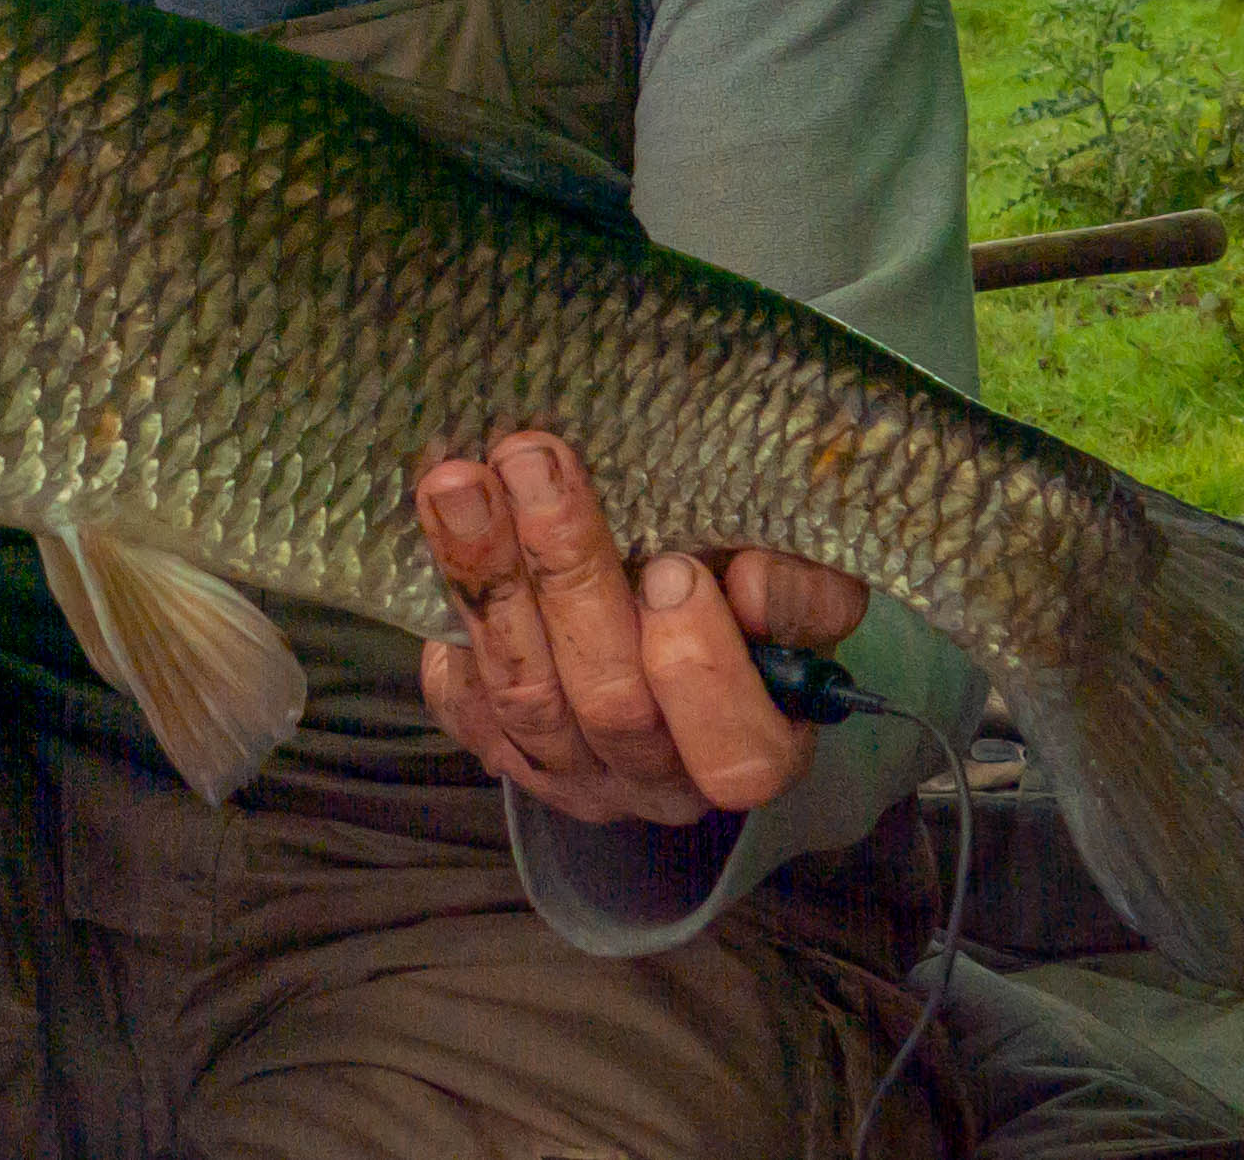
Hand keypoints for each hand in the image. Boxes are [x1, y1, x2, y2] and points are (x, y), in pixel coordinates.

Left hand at [415, 430, 868, 824]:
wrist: (673, 624)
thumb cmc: (745, 594)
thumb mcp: (803, 586)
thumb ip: (802, 589)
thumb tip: (751, 582)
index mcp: (751, 748)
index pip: (733, 749)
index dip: (700, 667)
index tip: (673, 568)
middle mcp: (655, 779)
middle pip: (608, 702)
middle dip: (569, 573)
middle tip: (535, 463)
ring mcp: (570, 772)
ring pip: (523, 693)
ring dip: (487, 576)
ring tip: (459, 481)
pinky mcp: (501, 748)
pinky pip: (464, 701)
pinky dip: (451, 627)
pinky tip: (440, 549)